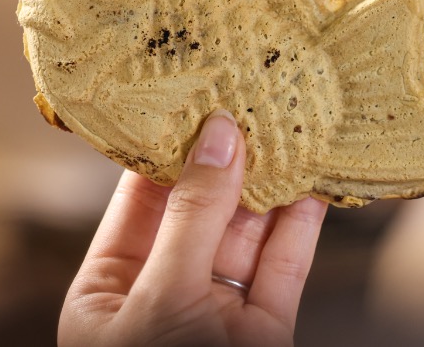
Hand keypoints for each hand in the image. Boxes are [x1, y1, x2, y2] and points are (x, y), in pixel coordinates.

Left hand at [60, 110, 326, 346]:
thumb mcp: (161, 297)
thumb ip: (194, 217)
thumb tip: (219, 138)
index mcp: (109, 291)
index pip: (139, 201)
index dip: (168, 150)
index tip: (195, 99)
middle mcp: (164, 294)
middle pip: (200, 211)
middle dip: (228, 159)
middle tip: (250, 102)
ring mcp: (217, 310)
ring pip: (248, 233)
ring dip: (271, 183)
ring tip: (289, 128)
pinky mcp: (266, 326)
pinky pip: (285, 264)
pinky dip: (303, 224)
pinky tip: (314, 182)